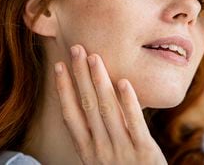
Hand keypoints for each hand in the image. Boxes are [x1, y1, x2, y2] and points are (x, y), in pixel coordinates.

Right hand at [54, 45, 166, 164]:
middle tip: (76, 49)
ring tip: (95, 57)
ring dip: (99, 81)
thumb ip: (100, 132)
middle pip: (87, 106)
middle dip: (80, 76)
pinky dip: (128, 102)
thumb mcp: (104, 157)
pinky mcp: (144, 152)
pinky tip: (123, 82)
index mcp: (88, 149)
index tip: (59, 67)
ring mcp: (122, 150)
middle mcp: (100, 148)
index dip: (64, 89)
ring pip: (107, 110)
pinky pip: (135, 123)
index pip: (71, 114)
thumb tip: (95, 100)